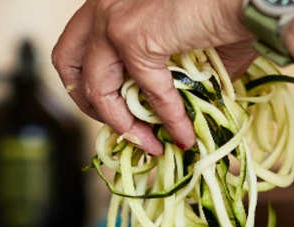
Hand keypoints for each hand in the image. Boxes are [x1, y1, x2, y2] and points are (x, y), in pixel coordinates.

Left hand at [52, 0, 254, 155]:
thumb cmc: (226, 8)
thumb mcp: (186, 44)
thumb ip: (173, 72)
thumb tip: (179, 109)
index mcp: (111, 1)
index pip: (80, 47)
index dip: (94, 85)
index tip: (121, 111)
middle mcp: (102, 4)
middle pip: (67, 64)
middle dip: (90, 105)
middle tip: (119, 127)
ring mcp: (112, 19)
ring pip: (96, 89)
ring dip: (125, 125)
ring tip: (151, 144)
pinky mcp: (132, 36)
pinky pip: (145, 95)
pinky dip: (168, 120)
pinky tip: (184, 134)